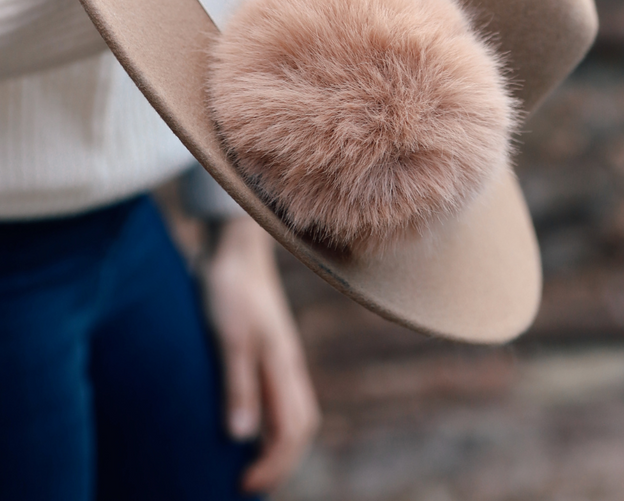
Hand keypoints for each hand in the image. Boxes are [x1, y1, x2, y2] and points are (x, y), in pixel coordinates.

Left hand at [202, 214, 319, 494]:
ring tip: (246, 464)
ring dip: (275, 442)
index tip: (243, 485)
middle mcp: (285, 363)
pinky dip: (266, 418)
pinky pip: (275, 392)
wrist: (231, 243)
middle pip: (299, 425)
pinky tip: (243, 422)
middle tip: (247, 485)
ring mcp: (277, 353)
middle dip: (280, 461)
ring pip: (290, 409)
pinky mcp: (263, 345)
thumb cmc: (229, 287)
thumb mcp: (229, 337)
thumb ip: (237, 384)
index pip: (292, 429)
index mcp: (282, 364)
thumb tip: (241, 437)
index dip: (273, 464)